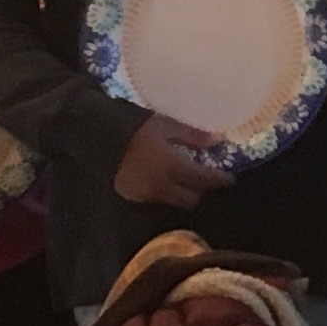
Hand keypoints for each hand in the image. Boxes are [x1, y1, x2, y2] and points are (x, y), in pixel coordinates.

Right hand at [110, 114, 226, 210]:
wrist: (97, 137)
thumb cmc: (134, 127)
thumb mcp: (165, 124)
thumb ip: (192, 135)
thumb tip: (217, 140)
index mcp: (172, 167)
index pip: (204, 180)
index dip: (220, 180)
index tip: (230, 179)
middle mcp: (162, 187)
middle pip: (191, 198)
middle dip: (202, 190)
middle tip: (206, 179)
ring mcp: (146, 195)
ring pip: (174, 201)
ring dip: (183, 193)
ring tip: (185, 179)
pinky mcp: (133, 197)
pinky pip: (157, 199)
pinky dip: (165, 192)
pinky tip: (163, 179)